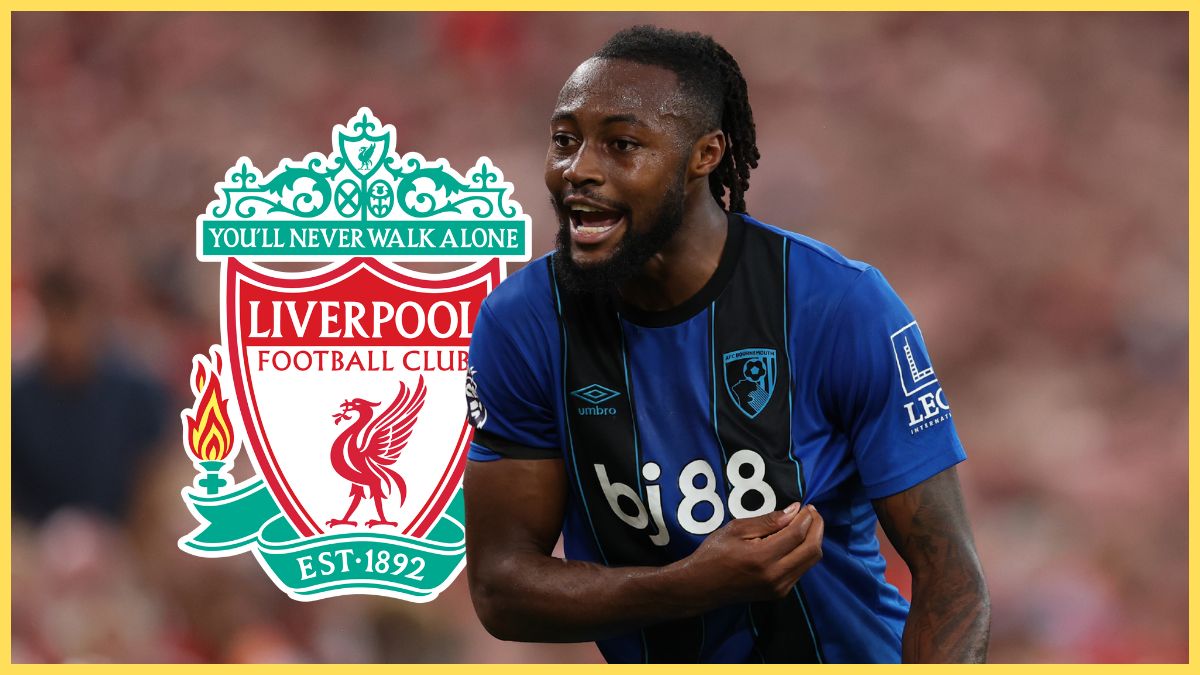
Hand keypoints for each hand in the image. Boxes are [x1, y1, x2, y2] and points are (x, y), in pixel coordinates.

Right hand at [670, 503, 823, 610]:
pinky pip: (801, 570)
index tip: (806, 505)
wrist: (701, 586)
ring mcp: (779, 588)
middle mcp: (775, 576)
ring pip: (810, 561)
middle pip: (812, 550)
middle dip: (817, 528)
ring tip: (805, 524)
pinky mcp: (779, 594)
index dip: (806, 517)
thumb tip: (794, 510)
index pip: (798, 534)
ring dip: (813, 540)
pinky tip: (795, 541)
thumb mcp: (736, 529)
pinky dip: (804, 553)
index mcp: (762, 558)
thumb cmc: (714, 553)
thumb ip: (768, 520)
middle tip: (811, 513)